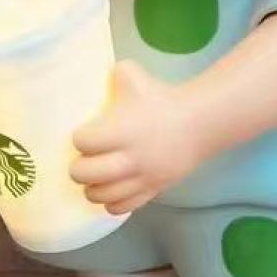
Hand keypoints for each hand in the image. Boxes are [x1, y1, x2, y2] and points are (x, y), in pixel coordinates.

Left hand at [70, 61, 203, 214]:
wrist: (198, 122)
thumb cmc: (161, 97)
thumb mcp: (134, 75)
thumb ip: (112, 72)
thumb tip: (94, 69)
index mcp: (122, 129)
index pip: (83, 142)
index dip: (79, 138)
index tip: (83, 135)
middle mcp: (130, 157)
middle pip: (86, 173)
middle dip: (78, 168)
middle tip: (82, 160)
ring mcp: (142, 176)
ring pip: (102, 194)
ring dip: (91, 188)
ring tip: (92, 179)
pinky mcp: (153, 189)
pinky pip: (124, 206)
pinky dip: (111, 203)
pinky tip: (109, 192)